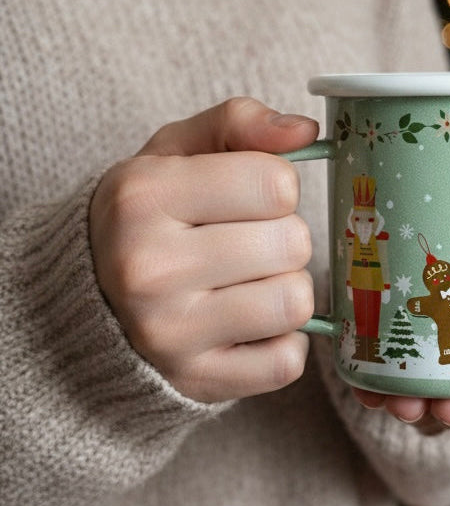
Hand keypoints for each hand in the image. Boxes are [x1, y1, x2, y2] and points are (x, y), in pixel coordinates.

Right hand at [89, 98, 319, 402]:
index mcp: (142, 196)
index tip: (248, 198)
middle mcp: (148, 267)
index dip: (276, 188)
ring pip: (296, 303)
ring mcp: (169, 333)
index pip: (276, 184)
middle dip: (284, 239)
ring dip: (287, 291)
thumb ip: (239, 124)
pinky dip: (282, 343)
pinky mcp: (195, 381)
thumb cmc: (150, 216)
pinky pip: (287, 362)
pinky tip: (250, 326)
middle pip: (293, 244)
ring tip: (250, 284)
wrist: (87, 299)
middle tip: (249, 244)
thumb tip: (306, 130)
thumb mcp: (175, 151)